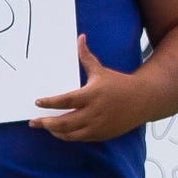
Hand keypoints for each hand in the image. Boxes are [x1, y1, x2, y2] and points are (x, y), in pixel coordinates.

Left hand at [31, 37, 154, 142]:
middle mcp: (94, 112)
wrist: (143, 100)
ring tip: (46, 127)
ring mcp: (98, 126)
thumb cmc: (120, 84)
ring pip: (70, 134)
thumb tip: (80, 38)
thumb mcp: (101, 70)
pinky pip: (80, 138)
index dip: (49, 103)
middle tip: (34, 122)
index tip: (38, 102)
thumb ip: (86, 57)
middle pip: (64, 122)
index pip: (65, 101)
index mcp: (92, 95)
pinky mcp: (102, 134)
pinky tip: (61, 132)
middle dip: (46, 123)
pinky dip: (68, 136)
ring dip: (55, 132)